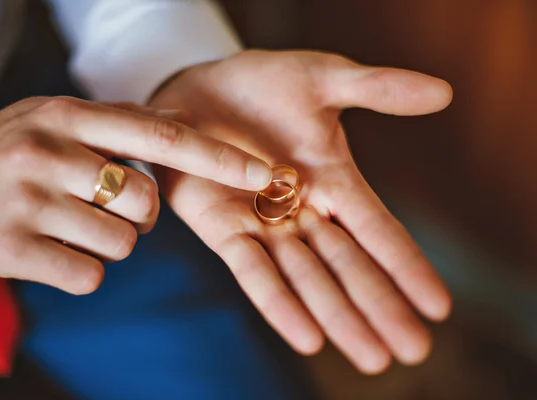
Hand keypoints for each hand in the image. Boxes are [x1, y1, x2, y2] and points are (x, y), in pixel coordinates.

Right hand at [0, 96, 271, 293]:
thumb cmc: (5, 154)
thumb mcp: (54, 120)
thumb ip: (117, 122)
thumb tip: (182, 120)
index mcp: (66, 116)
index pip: (161, 137)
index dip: (218, 157)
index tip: (264, 173)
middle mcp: (47, 152)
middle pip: (146, 202)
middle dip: (141, 215)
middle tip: (105, 206)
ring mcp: (27, 201)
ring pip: (122, 243)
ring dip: (109, 242)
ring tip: (69, 224)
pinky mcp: (11, 249)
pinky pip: (90, 275)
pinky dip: (83, 269)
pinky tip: (51, 249)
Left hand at [150, 50, 452, 373]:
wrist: (197, 88)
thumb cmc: (261, 85)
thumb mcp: (322, 78)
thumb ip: (376, 88)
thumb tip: (443, 94)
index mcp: (333, 181)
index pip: (379, 230)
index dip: (407, 266)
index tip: (439, 306)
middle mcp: (303, 213)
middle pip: (348, 267)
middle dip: (380, 308)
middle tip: (414, 351)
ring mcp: (263, 225)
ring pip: (306, 279)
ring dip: (337, 317)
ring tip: (372, 358)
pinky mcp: (222, 229)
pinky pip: (253, 271)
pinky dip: (278, 303)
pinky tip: (308, 338)